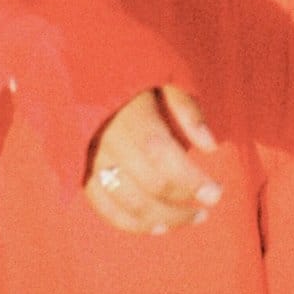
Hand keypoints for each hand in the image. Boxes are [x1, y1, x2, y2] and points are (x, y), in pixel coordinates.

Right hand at [83, 85, 222, 234]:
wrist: (77, 66)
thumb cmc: (128, 70)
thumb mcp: (160, 74)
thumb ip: (185, 107)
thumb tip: (210, 146)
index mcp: (127, 112)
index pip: (161, 156)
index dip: (190, 180)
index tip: (216, 192)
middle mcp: (105, 140)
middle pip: (147, 186)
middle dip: (183, 204)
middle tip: (208, 206)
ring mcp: (88, 159)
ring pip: (127, 205)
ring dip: (164, 220)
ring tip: (192, 217)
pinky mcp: (77, 171)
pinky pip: (104, 208)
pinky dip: (132, 224)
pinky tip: (158, 227)